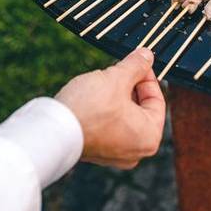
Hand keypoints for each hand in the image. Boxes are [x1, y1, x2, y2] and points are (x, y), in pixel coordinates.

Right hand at [55, 48, 165, 168]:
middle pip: (140, 109)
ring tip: (102, 82)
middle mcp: (136, 152)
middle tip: (119, 69)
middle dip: (130, 86)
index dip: (147, 76)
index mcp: (149, 137)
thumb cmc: (89, 107)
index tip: (137, 62)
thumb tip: (147, 55)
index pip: (157, 100)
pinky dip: (104, 111)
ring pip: (123, 117)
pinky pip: (108, 126)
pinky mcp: (97, 151)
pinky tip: (91, 98)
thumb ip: (136, 66)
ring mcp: (115, 155)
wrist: (53, 130)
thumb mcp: (116, 78)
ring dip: (116, 97)